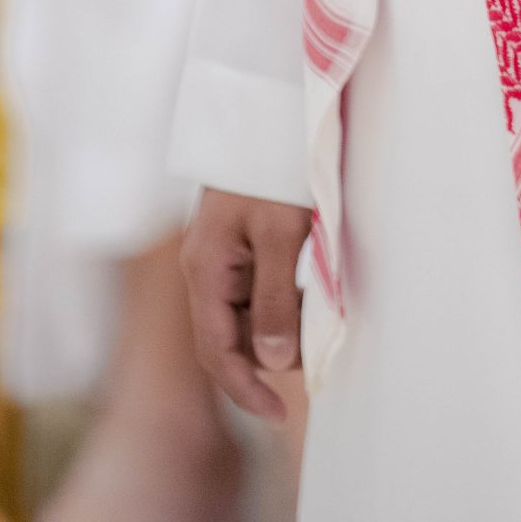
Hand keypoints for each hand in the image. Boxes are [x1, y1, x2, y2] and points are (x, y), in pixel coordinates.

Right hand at [181, 188, 312, 423]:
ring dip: (277, 328)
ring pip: (244, 315)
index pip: (216, 351)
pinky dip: (279, 302)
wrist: (270, 107)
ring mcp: (220, 253)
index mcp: (204, 268)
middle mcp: (205, 265)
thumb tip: (273, 363)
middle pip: (228, 337)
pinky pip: (254, 289)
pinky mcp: (239, 241)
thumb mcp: (282, 233)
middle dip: (267, 357)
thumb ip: (275, 300)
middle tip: (313, 354)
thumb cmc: (274, 165)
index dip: (246, 389)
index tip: (280, 414)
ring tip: (316, 318)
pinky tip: (308, 295)